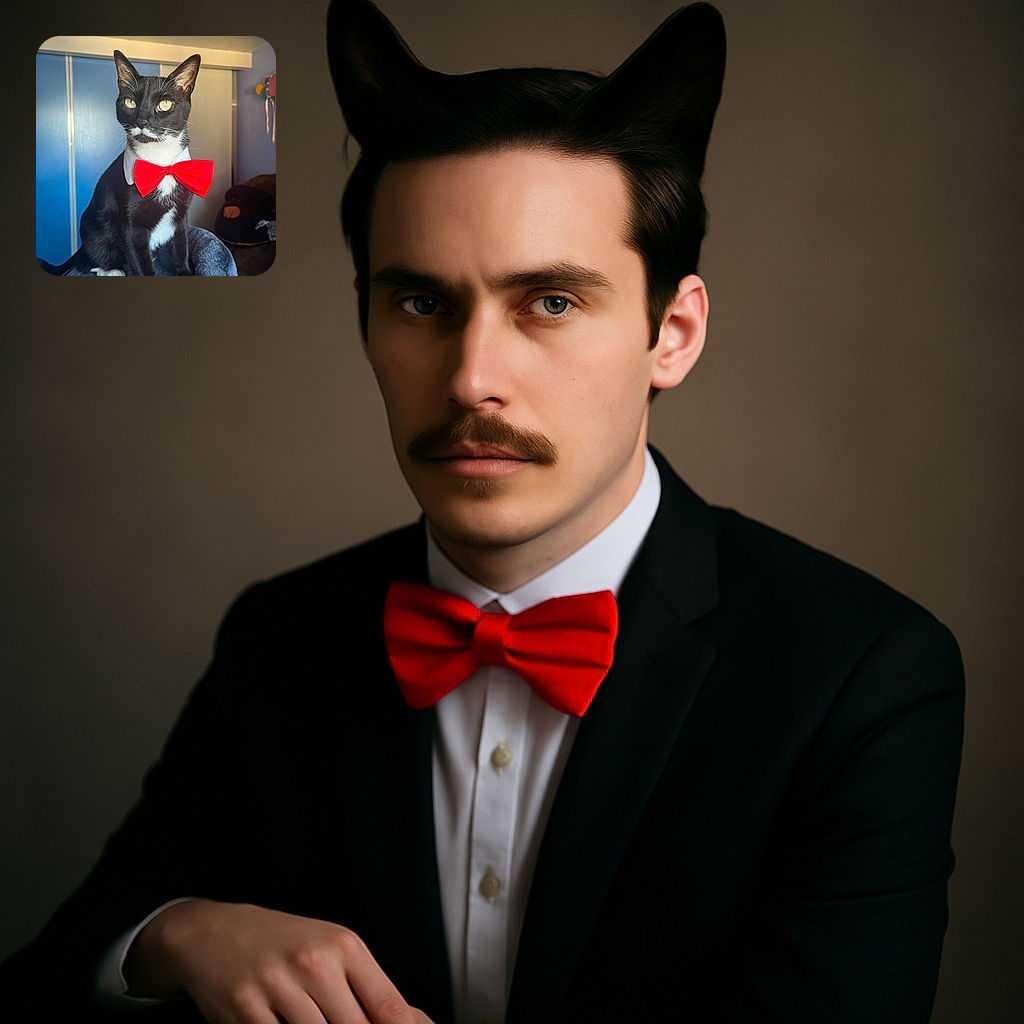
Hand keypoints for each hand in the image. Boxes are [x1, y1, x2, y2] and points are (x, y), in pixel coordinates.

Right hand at [124, 899, 434, 1023]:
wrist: (214, 931)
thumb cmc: (284, 944)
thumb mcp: (331, 951)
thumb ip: (370, 989)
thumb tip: (417, 1021)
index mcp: (344, 946)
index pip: (388, 1005)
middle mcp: (314, 962)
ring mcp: (277, 986)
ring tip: (315, 1021)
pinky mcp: (244, 1009)